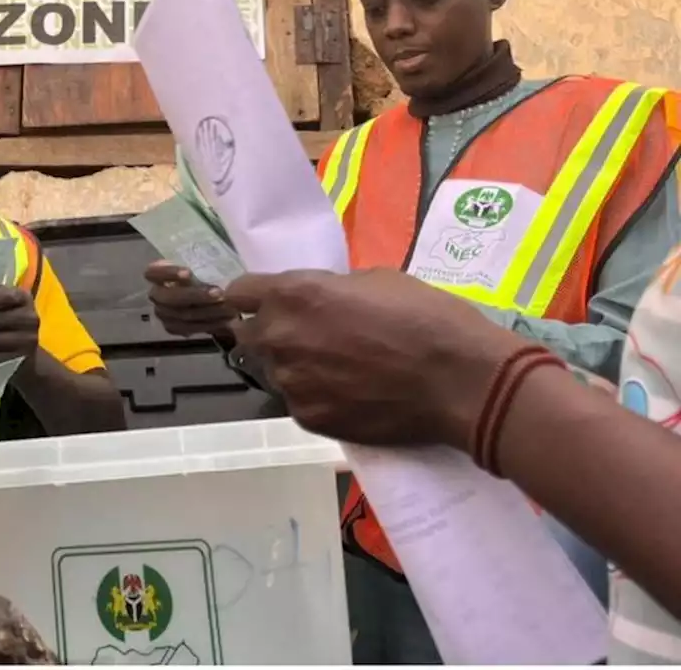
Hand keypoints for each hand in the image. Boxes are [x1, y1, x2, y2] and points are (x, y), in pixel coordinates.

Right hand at [145, 260, 238, 338]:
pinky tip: (225, 319)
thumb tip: (216, 265)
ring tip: (230, 307)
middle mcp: (156, 294)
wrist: (209, 294)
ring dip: (208, 311)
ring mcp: (162, 313)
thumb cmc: (204, 272)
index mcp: (156, 273)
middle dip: (196, 296)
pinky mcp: (172, 328)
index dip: (168, 273)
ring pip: (182, 315)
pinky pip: (190, 328)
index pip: (152, 272)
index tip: (189, 272)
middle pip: (169, 297)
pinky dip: (209, 324)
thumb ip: (202, 264)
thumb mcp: (201, 264)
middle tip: (220, 293)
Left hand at [223, 268, 516, 448]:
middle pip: (249, 335)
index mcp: (291, 295)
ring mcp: (291, 383)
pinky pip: (298, 400)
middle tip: (307, 335)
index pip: (239, 293)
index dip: (251, 296)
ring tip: (336, 368)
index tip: (264, 301)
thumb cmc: (424, 316)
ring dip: (293, 365)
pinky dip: (314, 395)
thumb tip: (315, 300)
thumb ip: (328, 289)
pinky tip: (348, 393)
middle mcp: (280, 338)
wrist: (459, 380)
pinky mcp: (307, 418)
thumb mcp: (373, 280)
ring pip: (274, 370)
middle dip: (271, 332)